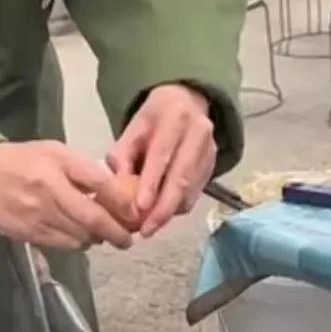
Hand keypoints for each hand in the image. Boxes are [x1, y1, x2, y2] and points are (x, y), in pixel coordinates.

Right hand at [0, 142, 138, 251]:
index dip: (122, 202)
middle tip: (127, 239)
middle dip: (116, 232)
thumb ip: (81, 168)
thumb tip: (111, 191)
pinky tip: (81, 238)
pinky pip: (62, 245)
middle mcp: (50, 192)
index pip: (100, 185)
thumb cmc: (20, 159)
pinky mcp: (28, 234)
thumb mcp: (53, 151)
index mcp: (58, 165)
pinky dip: (76, 244)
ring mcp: (38, 217)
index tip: (134, 212)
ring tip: (104, 237)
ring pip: (80, 237)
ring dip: (97, 239)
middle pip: (93, 219)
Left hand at [109, 84, 215, 237]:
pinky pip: (196, 193)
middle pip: (182, 177)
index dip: (152, 183)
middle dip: (163, 208)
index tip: (139, 208)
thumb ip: (122, 156)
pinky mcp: (213, 164)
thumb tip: (117, 192)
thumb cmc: (153, 119)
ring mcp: (210, 149)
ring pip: (192, 189)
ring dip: (170, 211)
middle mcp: (198, 132)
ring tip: (149, 226)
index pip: (162, 154)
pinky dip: (178, 207)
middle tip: (146, 229)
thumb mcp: (132, 129)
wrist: (184, 102)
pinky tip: (162, 213)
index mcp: (174, 117)